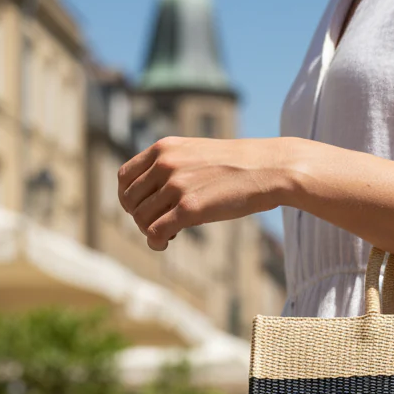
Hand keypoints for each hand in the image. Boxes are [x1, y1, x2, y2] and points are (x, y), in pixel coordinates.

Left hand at [118, 135, 288, 250]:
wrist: (269, 168)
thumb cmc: (240, 165)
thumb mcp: (199, 154)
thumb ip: (175, 166)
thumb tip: (158, 193)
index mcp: (164, 148)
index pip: (124, 177)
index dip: (130, 198)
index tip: (145, 209)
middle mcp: (165, 164)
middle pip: (130, 201)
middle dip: (141, 218)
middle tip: (161, 225)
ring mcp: (176, 186)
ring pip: (141, 218)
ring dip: (150, 232)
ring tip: (168, 235)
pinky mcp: (189, 208)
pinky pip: (156, 232)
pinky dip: (155, 242)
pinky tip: (165, 244)